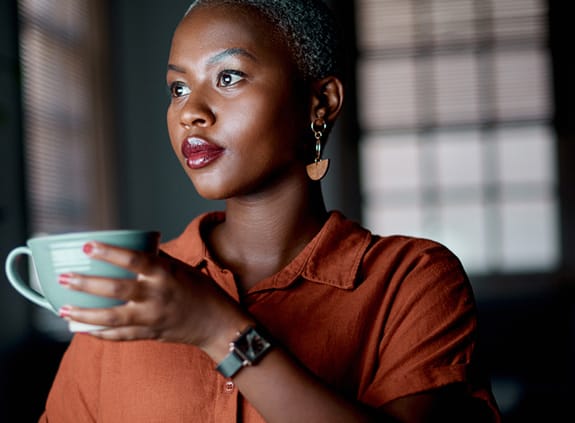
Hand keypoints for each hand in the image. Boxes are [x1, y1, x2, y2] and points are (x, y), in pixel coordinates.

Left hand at [58, 241, 250, 352]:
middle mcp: (157, 295)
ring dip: (85, 314)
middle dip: (86, 284)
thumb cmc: (201, 291)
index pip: (134, 260)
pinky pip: (119, 336)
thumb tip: (131, 249)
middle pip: (116, 289)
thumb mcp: (181, 269)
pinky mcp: (150, 334)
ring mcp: (152, 318)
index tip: (87, 246)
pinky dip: (99, 333)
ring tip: (63, 309)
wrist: (217, 324)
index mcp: (165, 274)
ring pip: (112, 318)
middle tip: (64, 277)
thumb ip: (155, 261)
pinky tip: (83, 328)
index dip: (109, 253)